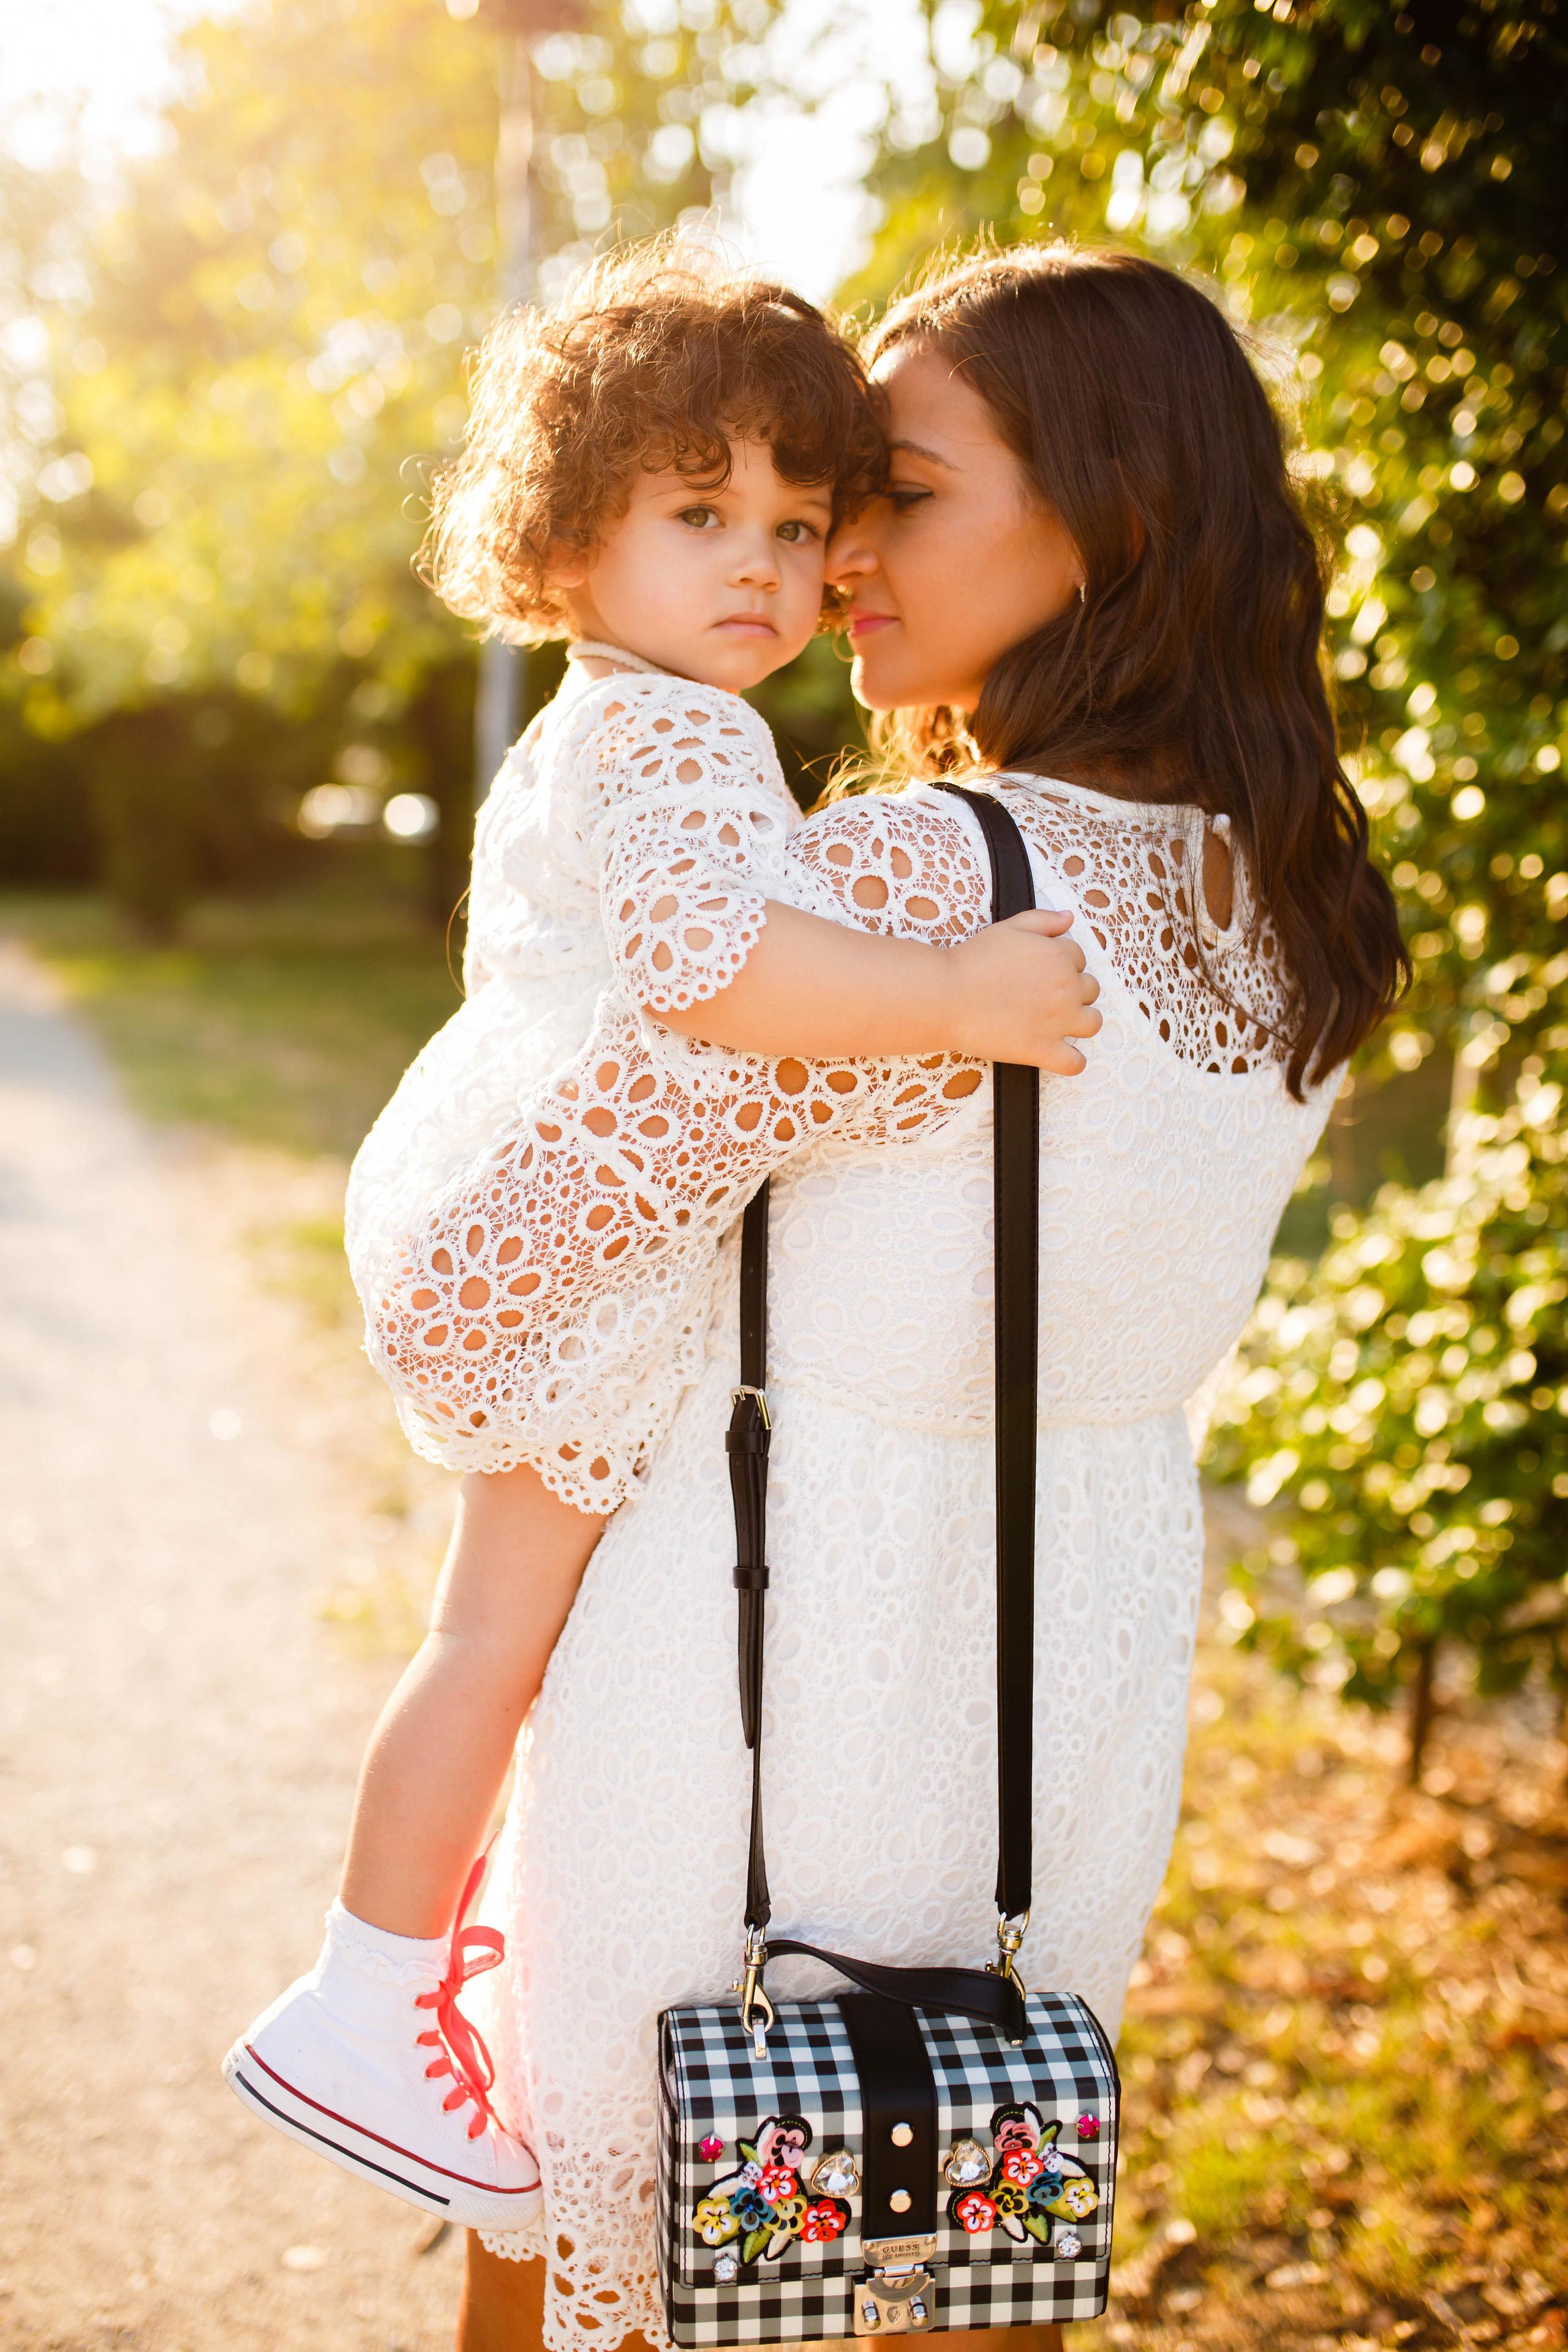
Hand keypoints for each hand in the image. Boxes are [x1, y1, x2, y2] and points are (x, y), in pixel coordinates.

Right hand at [946, 910, 1101, 1074]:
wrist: (945, 997)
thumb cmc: (972, 960)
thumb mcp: (1009, 927)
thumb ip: (1044, 920)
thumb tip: (1069, 918)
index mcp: (1059, 955)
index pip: (1078, 958)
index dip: (1061, 963)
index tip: (1038, 972)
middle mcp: (1066, 988)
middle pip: (1089, 989)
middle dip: (1072, 991)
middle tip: (1042, 996)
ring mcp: (1058, 1022)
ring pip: (1092, 1023)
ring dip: (1079, 1021)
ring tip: (1056, 1022)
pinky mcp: (1043, 1050)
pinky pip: (1075, 1063)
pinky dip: (1071, 1061)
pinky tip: (1059, 1054)